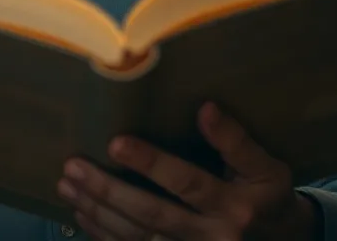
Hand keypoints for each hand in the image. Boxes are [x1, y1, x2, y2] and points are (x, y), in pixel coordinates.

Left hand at [57, 102, 317, 240]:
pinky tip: (83, 216)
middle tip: (74, 167)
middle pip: (152, 215)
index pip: (187, 183)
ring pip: (137, 239)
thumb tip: (205, 108)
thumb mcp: (266, 167)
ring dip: (98, 213)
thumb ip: (236, 141)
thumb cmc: (268, 197)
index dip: (151, 163)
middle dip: (109, 191)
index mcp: (234, 206)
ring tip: (68, 185)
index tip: (116, 142)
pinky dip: (105, 237)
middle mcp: (212, 238)